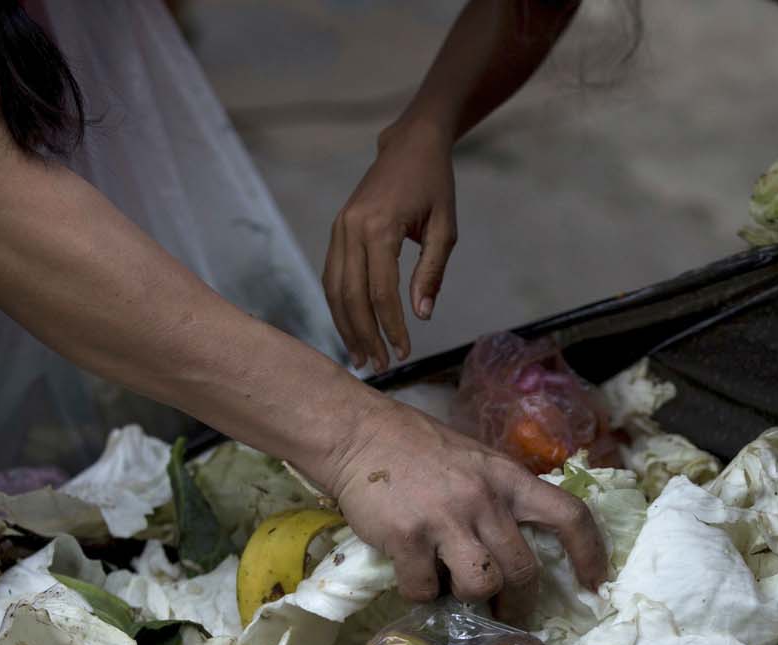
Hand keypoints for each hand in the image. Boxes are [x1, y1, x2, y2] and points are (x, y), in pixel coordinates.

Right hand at [324, 120, 457, 371]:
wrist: (409, 145)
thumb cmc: (434, 185)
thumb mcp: (446, 228)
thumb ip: (432, 272)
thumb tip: (421, 315)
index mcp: (379, 227)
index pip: (381, 291)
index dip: (392, 327)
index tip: (404, 353)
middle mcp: (351, 228)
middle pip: (351, 295)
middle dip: (364, 334)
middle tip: (379, 366)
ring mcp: (339, 228)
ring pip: (334, 289)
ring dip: (346, 326)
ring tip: (361, 357)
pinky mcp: (336, 230)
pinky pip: (332, 276)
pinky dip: (339, 305)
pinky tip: (351, 328)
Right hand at [326, 399, 607, 603]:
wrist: (358, 433)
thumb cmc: (418, 448)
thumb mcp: (476, 461)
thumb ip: (501, 496)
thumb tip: (521, 543)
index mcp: (508, 478)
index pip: (568, 516)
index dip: (590, 554)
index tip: (596, 584)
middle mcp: (483, 499)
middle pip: (523, 570)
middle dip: (519, 602)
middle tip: (507, 612)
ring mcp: (444, 519)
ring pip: (480, 585)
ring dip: (470, 598)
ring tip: (452, 588)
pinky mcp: (406, 537)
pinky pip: (424, 589)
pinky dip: (421, 594)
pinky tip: (413, 576)